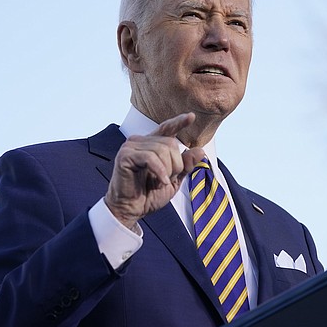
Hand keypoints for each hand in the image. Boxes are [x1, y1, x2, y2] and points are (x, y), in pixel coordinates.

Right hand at [104, 113, 204, 229]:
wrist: (131, 210)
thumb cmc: (148, 195)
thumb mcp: (174, 180)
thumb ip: (186, 165)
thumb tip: (200, 151)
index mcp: (151, 144)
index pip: (167, 128)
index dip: (179, 122)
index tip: (191, 117)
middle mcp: (140, 141)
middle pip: (170, 143)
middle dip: (175, 164)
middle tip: (167, 179)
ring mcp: (131, 147)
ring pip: (162, 150)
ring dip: (167, 170)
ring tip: (160, 182)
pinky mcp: (125, 156)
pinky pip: (150, 158)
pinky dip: (160, 171)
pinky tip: (161, 182)